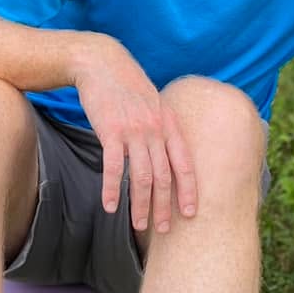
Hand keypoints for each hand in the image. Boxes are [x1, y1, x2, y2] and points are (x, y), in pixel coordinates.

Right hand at [74, 40, 197, 233]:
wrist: (101, 62)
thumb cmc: (126, 86)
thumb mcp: (153, 103)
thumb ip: (161, 127)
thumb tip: (164, 153)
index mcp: (169, 123)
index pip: (184, 163)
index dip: (189, 190)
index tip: (191, 213)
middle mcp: (155, 129)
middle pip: (163, 176)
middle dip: (164, 206)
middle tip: (164, 230)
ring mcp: (133, 130)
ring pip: (140, 176)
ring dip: (140, 204)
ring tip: (137, 225)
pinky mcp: (110, 130)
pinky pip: (112, 167)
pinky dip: (111, 189)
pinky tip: (109, 206)